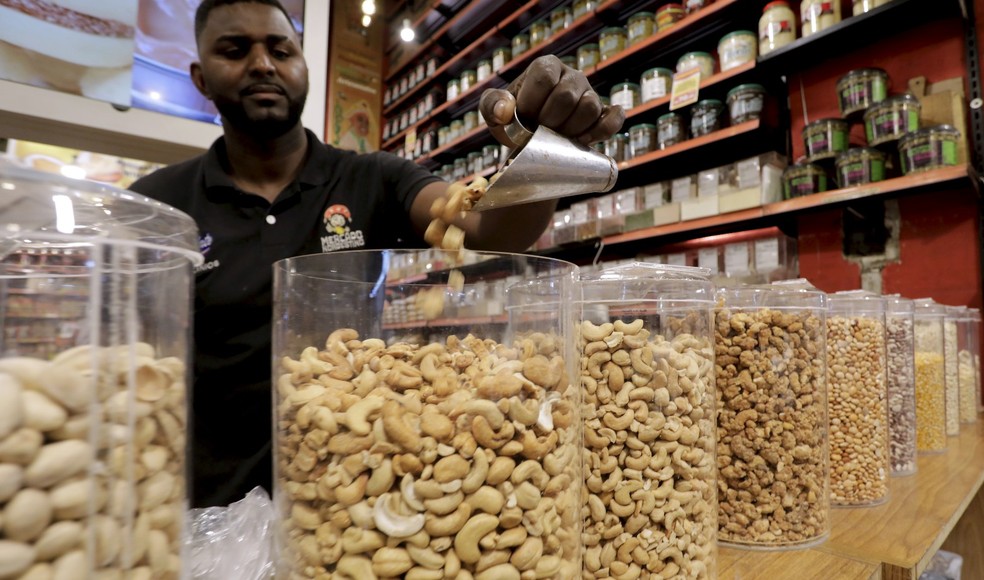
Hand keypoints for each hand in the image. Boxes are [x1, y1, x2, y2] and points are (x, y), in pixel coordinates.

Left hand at [479, 55, 624, 147]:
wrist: (530, 135)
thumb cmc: (512, 118)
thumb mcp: (493, 110)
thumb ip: (492, 105)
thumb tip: (505, 111)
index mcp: (546, 66)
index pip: (544, 77)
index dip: (532, 104)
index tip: (523, 119)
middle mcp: (571, 75)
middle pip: (567, 96)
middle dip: (549, 122)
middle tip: (539, 133)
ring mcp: (590, 93)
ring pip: (590, 107)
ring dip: (571, 130)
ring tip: (557, 139)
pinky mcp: (603, 112)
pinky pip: (613, 118)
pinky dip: (602, 130)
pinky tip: (585, 140)